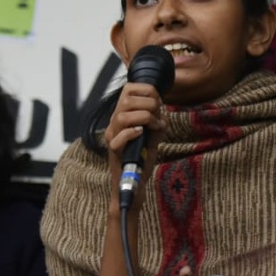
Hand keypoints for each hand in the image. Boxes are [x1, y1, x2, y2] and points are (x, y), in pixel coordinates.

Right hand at [104, 82, 166, 211]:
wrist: (133, 186)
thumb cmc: (141, 161)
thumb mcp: (152, 138)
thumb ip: (157, 124)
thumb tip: (163, 112)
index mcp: (122, 117)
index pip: (128, 89)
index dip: (147, 91)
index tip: (159, 103)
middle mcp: (114, 124)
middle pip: (125, 99)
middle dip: (149, 103)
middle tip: (158, 116)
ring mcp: (112, 138)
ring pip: (122, 116)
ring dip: (144, 117)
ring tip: (153, 126)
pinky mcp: (114, 153)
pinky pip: (117, 139)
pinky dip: (132, 133)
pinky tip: (142, 133)